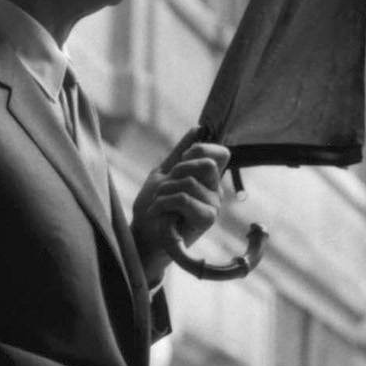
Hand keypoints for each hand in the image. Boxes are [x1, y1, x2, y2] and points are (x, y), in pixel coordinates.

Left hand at [130, 132, 231, 282]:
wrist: (144, 237)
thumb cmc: (153, 208)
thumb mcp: (164, 174)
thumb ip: (180, 153)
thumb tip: (198, 128)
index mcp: (208, 179)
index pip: (220, 153)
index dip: (198, 150)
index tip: (179, 163)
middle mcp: (216, 191)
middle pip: (207, 163)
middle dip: (178, 170)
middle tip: (165, 187)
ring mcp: (213, 206)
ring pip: (189, 181)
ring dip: (164, 191)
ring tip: (158, 204)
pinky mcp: (207, 219)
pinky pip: (184, 198)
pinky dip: (163, 203)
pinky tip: (157, 212)